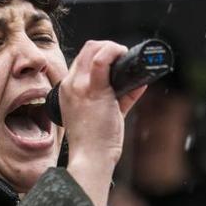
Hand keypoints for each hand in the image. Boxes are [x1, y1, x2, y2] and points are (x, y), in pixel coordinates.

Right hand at [60, 41, 145, 205]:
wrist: (90, 159)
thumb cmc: (96, 143)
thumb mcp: (105, 115)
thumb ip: (121, 98)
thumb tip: (138, 83)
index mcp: (68, 91)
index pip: (82, 60)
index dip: (101, 53)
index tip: (116, 60)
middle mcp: (71, 85)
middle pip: (88, 49)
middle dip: (109, 46)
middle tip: (124, 56)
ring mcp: (80, 87)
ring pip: (94, 48)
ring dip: (113, 47)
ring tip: (125, 55)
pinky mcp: (93, 91)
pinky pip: (102, 60)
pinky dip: (115, 52)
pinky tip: (124, 55)